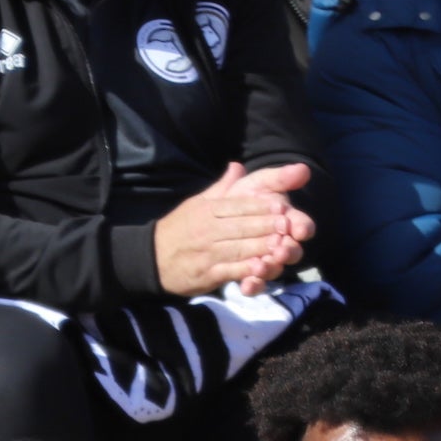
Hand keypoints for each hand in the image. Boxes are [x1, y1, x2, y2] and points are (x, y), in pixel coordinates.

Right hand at [151, 161, 313, 297]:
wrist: (151, 257)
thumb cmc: (179, 229)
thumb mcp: (196, 203)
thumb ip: (221, 187)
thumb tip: (237, 166)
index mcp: (208, 209)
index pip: (237, 204)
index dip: (260, 205)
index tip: (281, 204)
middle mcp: (208, 229)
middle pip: (242, 225)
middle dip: (267, 225)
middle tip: (289, 224)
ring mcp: (207, 252)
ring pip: (239, 247)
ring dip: (262, 247)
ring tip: (283, 245)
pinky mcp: (206, 273)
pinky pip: (230, 271)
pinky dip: (247, 270)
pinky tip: (263, 269)